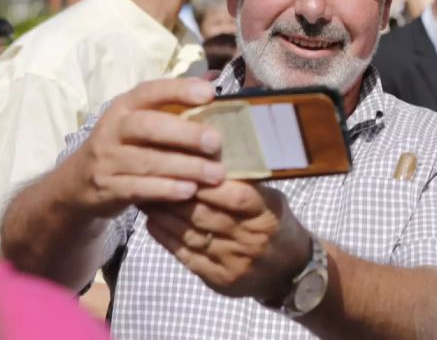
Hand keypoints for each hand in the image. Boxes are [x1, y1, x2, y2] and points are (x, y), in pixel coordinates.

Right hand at [65, 78, 226, 217]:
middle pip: (147, 126)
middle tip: (216, 142)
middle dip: (185, 133)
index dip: (179, 90)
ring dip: (184, 167)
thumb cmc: (126, 145)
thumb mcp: (142, 120)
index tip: (209, 94)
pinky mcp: (106, 188)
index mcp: (125, 106)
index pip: (150, 91)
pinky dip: (165, 190)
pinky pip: (138, 188)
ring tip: (215, 174)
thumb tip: (213, 79)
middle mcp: (113, 128)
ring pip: (146, 161)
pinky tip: (189, 191)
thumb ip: (174, 104)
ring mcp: (107, 159)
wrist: (78, 181)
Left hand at [142, 181, 312, 301]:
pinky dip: (166, 238)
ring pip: (191, 235)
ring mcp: (234, 261)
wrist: (290, 270)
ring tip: (147, 198)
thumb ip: (247, 184)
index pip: (235, 196)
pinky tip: (153, 223)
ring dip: (164, 216)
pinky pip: (187, 256)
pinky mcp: (219, 279)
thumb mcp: (272, 200)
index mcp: (267, 213)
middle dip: (176, 196)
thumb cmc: (276, 224)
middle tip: (153, 178)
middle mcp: (250, 238)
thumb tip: (209, 157)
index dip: (207, 183)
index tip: (183, 166)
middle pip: (206, 215)